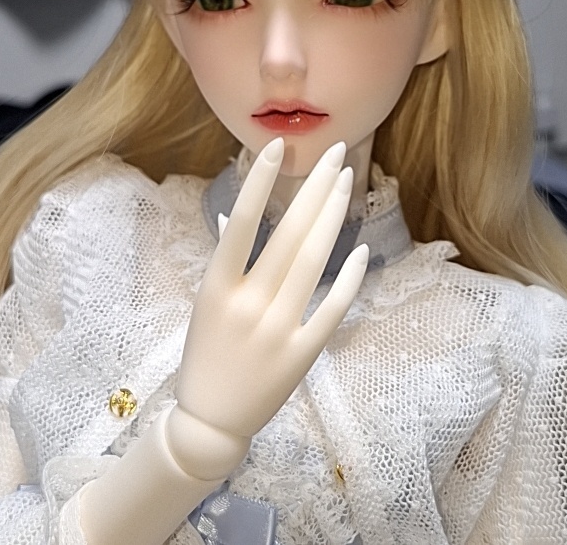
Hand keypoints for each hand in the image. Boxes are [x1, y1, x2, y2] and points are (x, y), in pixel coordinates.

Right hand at [169, 139, 367, 473]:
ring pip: (314, 262)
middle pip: (290, 234)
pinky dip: (349, 278)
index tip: (280, 145)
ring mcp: (278, 330)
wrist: (210, 421)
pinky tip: (362, 247)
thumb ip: (225, 261)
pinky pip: (332, 308)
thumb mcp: (205, 304)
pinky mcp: (302, 354)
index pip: (242, 222)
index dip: (260, 181)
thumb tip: (233, 215)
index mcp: (217, 287)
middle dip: (316, 187)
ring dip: (334, 217)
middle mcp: (248, 303)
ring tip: (348, 182)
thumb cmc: (205, 354)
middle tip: (338, 151)